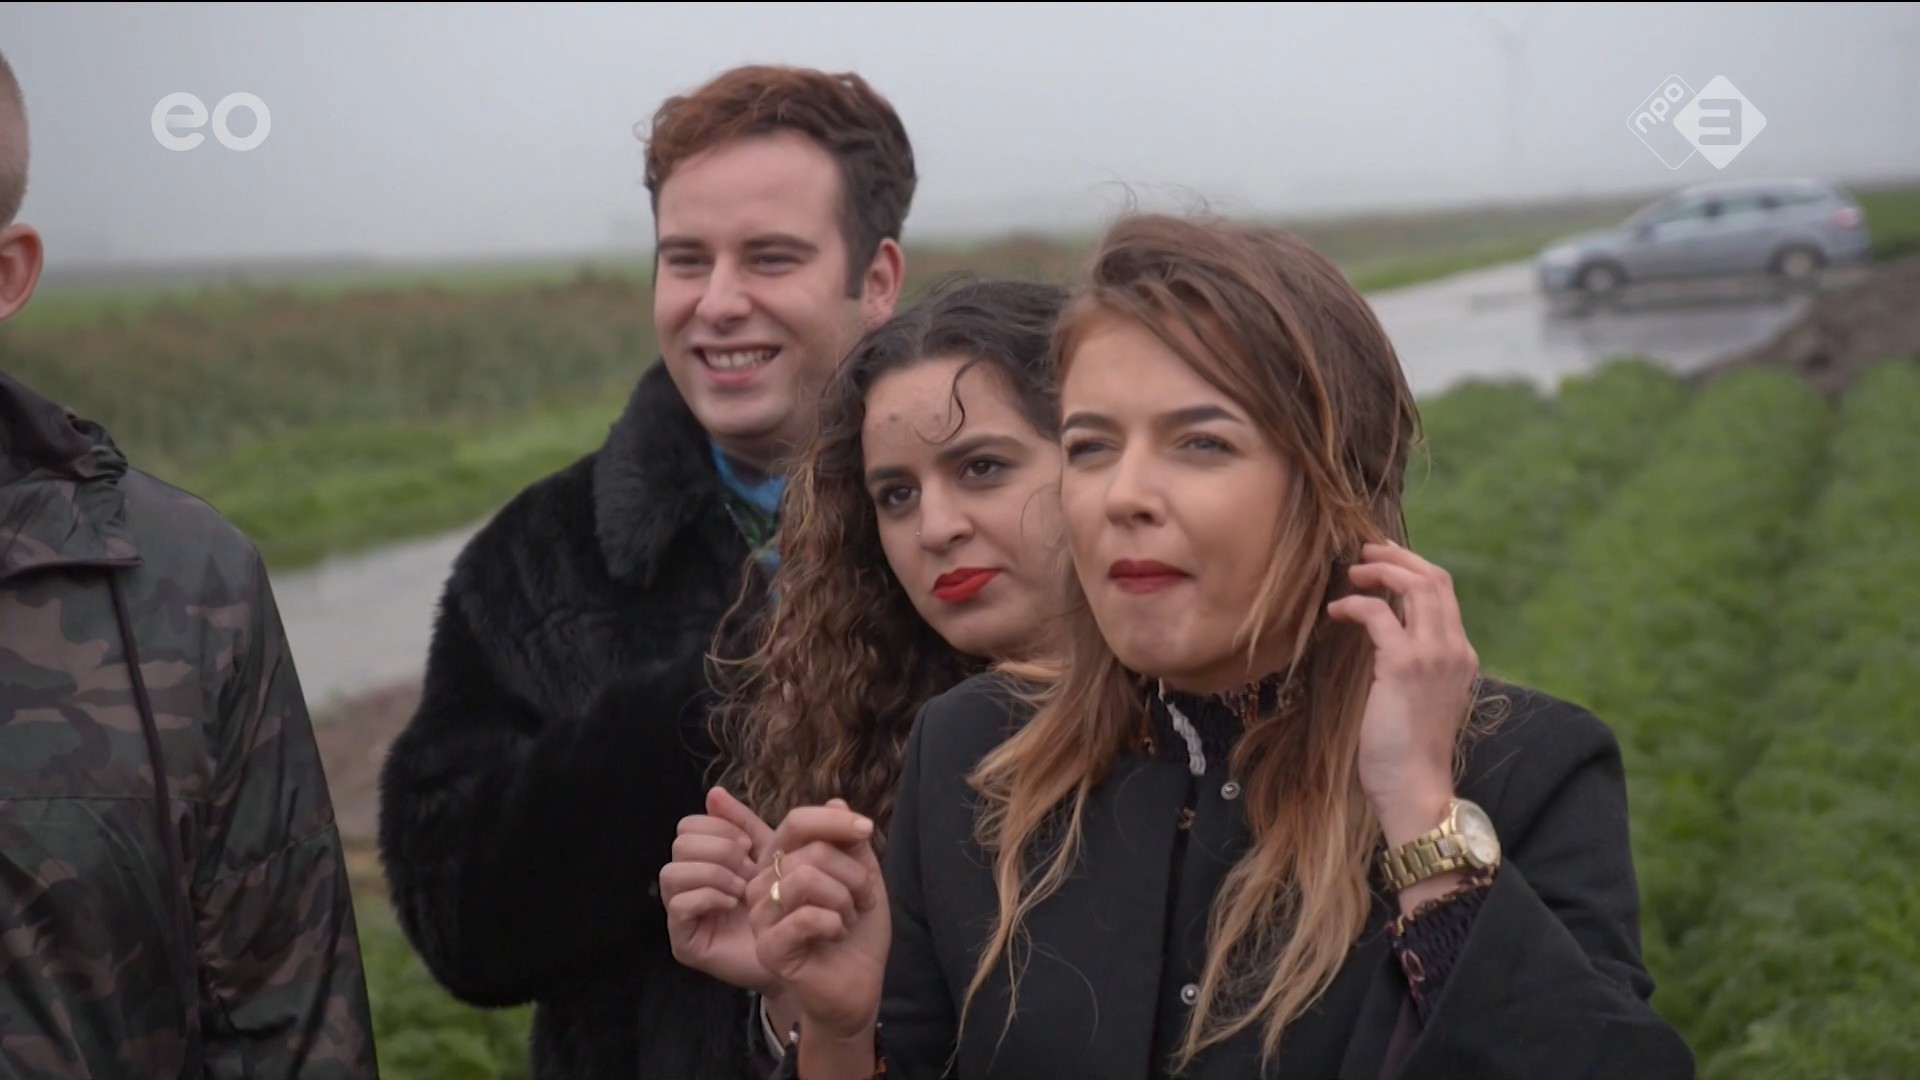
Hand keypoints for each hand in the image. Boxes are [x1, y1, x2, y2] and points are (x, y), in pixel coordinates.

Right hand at [659, 787, 777, 992]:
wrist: (801, 947)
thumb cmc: (785, 899)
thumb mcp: (770, 852)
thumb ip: (743, 823)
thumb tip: (713, 792)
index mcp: (702, 859)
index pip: (689, 825)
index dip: (719, 828)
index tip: (749, 845)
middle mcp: (686, 884)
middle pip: (679, 844)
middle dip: (718, 850)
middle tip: (749, 867)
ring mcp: (680, 914)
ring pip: (672, 872)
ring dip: (713, 873)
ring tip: (743, 888)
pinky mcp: (683, 942)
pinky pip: (679, 905)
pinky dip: (708, 896)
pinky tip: (734, 903)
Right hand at [748, 799, 888, 1044]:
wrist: (858, 985)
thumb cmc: (857, 931)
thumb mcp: (861, 877)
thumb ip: (849, 842)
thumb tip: (837, 801)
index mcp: (781, 863)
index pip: (797, 821)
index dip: (833, 820)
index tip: (866, 829)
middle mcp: (763, 884)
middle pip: (810, 850)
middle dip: (852, 873)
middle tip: (861, 900)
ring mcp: (760, 916)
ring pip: (805, 878)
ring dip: (844, 898)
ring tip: (848, 917)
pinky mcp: (768, 947)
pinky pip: (805, 916)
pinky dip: (834, 922)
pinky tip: (836, 934)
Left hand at [1326, 541, 1479, 839]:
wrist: (1415, 787)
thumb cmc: (1407, 751)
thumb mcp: (1417, 698)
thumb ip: (1411, 665)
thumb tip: (1382, 639)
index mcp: (1461, 656)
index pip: (1444, 593)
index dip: (1413, 569)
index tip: (1384, 562)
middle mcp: (1454, 649)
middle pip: (1435, 579)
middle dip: (1398, 557)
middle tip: (1365, 552)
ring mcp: (1433, 656)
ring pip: (1415, 586)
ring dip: (1380, 571)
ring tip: (1352, 574)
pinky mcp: (1404, 666)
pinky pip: (1380, 615)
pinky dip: (1356, 604)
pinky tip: (1336, 612)